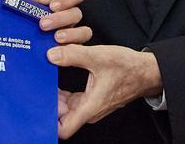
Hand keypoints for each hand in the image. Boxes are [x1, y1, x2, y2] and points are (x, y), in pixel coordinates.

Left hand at [7, 0, 91, 44]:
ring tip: (54, 38)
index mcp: (57, 3)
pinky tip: (54, 52)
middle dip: (63, 16)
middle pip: (78, 12)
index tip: (50, 4)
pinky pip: (77, 51)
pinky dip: (70, 50)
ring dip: (69, 33)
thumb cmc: (6, 15)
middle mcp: (65, 19)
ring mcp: (66, 37)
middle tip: (44, 23)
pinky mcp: (65, 54)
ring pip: (83, 31)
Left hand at [47, 44, 161, 138]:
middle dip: (48, 103)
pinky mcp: (91, 99)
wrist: (146, 71)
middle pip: (61, 116)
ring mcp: (90, 106)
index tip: (40, 105)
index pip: (64, 129)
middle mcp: (89, 111)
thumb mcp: (99, 56)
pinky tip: (56, 77)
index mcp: (90, 107)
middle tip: (38, 85)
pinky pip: (71, 101)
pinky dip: (63, 93)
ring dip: (55, 97)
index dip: (49, 121)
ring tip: (45, 79)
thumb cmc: (128, 68)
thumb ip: (74, 55)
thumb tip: (51, 55)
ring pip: (65, 108)